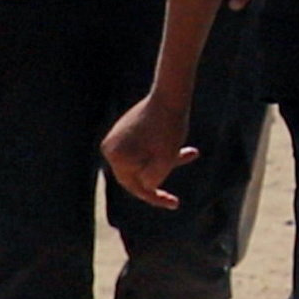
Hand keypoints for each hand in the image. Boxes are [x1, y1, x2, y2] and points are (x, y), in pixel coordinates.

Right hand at [102, 92, 192, 211]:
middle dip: (160, 177)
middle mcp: (109, 148)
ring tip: (189, 152)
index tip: (174, 203)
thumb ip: (152, 180)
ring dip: (164, 162)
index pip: (134, 186)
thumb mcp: (165, 161)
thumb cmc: (168, 129)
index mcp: (116, 156)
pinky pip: (143, 148)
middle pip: (137, 174)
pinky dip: (160, 150)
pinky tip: (182, 147)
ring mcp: (116, 138)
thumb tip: (147, 186)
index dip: (154, 197)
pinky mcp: (126, 129)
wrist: (170, 96)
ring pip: (143, 161)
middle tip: (180, 184)